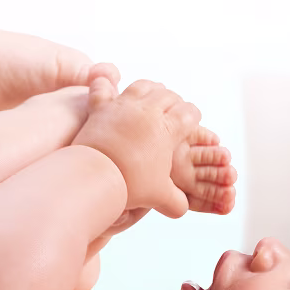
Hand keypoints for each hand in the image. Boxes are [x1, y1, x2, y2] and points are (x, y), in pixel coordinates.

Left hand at [71, 76, 200, 217]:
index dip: (193, 117)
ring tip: (152, 94)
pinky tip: (107, 81)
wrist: (97, 176)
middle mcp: (148, 110)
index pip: (189, 112)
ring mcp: (123, 106)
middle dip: (175, 101)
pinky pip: (102, 87)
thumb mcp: (159, 195)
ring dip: (150, 88)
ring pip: (143, 85)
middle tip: (174, 110)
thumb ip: (175, 200)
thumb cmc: (131, 185)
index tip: (191, 122)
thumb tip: (181, 208)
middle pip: (169, 95)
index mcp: (168, 128)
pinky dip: (105, 82)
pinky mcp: (101, 107)